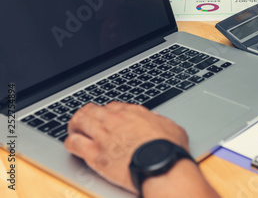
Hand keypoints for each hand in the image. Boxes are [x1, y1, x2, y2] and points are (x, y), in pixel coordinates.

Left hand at [64, 102, 188, 193]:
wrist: (160, 166)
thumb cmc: (167, 149)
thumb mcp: (170, 127)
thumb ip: (160, 121)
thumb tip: (156, 119)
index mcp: (132, 113)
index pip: (113, 106)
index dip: (108, 111)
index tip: (109, 117)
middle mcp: (114, 121)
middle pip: (91, 110)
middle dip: (87, 113)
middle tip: (85, 118)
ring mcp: (102, 136)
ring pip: (78, 122)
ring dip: (75, 125)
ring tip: (74, 129)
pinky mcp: (95, 155)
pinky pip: (74, 144)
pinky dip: (71, 142)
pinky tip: (72, 144)